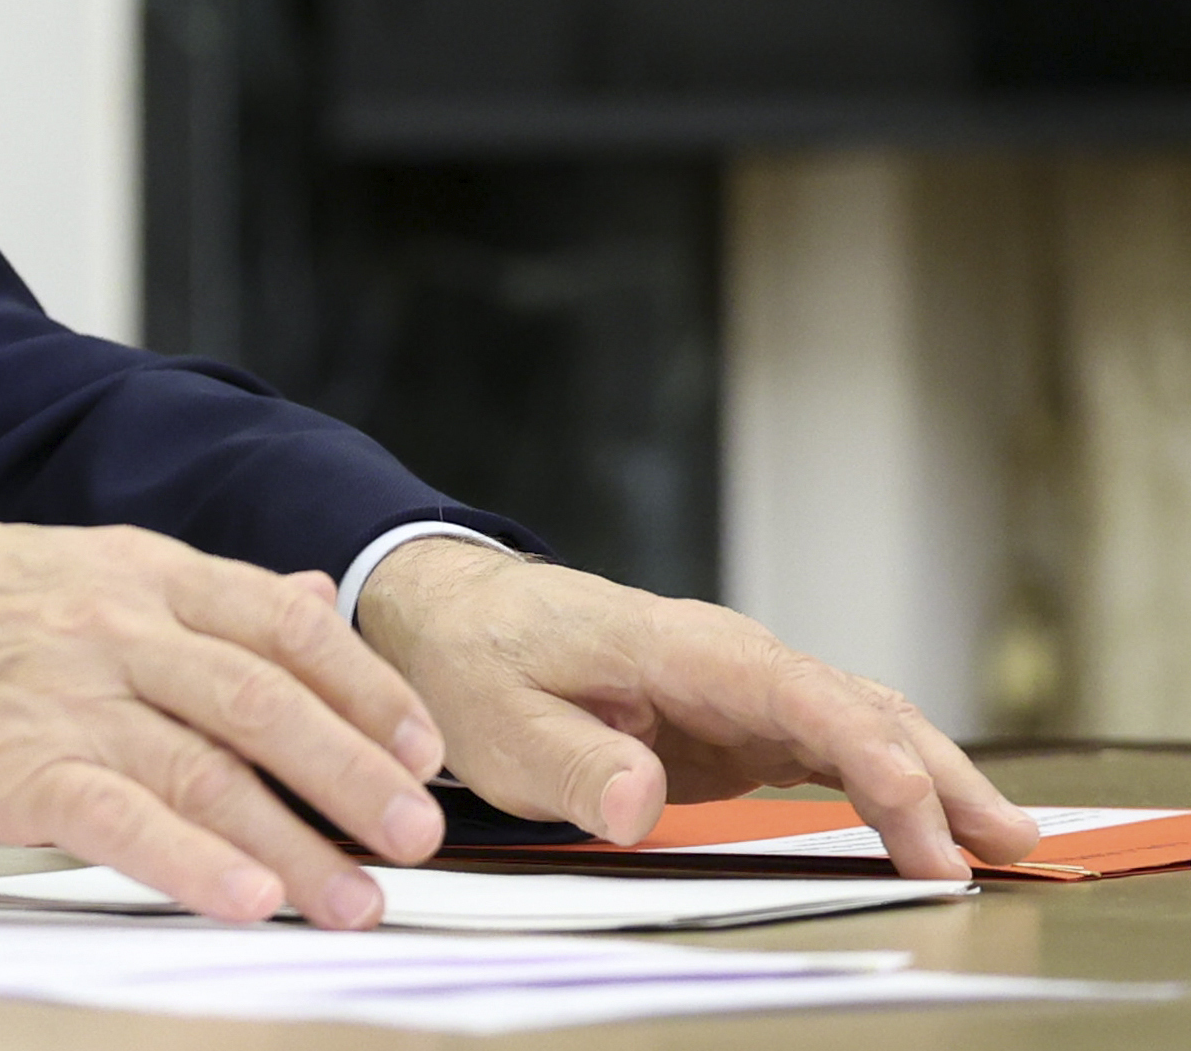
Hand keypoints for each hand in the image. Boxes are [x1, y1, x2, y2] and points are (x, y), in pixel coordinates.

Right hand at [0, 523, 450, 928]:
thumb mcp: (66, 566)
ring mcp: (62, 694)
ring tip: (353, 898)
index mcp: (130, 571)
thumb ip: (189, 594)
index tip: (421, 744)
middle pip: (266, 699)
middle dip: (356, 774)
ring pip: (210, 768)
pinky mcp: (13, 766)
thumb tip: (301, 596)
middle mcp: (109, 624)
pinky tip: (243, 899)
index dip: (364, 686)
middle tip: (414, 835)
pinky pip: (123, 818)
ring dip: (296, 843)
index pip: (280, 621)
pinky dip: (193, 863)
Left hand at [354, 539, 1039, 876]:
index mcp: (678, 648)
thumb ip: (570, 762)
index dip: (866, 756)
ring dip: (936, 780)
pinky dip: (896, 785)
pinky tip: (938, 830)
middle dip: (937, 773)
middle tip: (1007, 845)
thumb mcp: (497, 721)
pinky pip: (837, 750)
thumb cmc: (477, 664)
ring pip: (864, 726)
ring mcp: (744, 690)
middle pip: (856, 708)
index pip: (795, 696)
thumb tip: (636, 802)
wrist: (456, 618)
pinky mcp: (742, 724)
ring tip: (1007, 845)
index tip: (918, 814)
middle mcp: (730, 661)